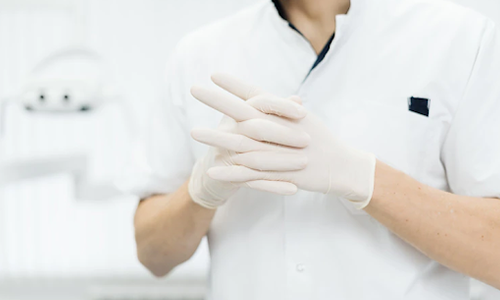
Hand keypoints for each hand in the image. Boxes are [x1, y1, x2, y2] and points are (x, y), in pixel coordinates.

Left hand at [191, 74, 376, 208]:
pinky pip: (251, 174)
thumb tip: (261, 100)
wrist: (342, 167)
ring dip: (216, 138)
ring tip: (193, 132)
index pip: (257, 94)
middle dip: (218, 100)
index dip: (235, 84)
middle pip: (244, 113)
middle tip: (194, 89)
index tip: (214, 74)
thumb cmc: (321, 140)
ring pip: (242, 143)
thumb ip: (281, 109)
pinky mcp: (281, 174)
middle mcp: (281, 129)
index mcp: (286, 114)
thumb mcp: (303, 120)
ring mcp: (280, 152)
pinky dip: (230, 172)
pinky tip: (211, 170)